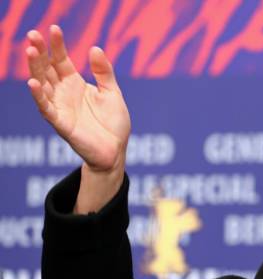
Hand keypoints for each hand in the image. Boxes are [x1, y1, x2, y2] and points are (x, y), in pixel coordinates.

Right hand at [26, 25, 129, 173]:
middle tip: (33, 34)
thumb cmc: (113, 123)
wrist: (116, 150)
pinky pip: (46, 108)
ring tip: (30, 51)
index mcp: (75, 84)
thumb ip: (104, 72)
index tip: (54, 28)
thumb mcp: (112, 93)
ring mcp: (60, 107)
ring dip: (35, 69)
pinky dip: (39, 96)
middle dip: (40, 51)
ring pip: (42, 84)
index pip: (61, 60)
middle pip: (47, 68)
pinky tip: (33, 83)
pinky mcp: (61, 123)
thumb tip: (95, 48)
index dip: (57, 45)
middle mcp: (63, 93)